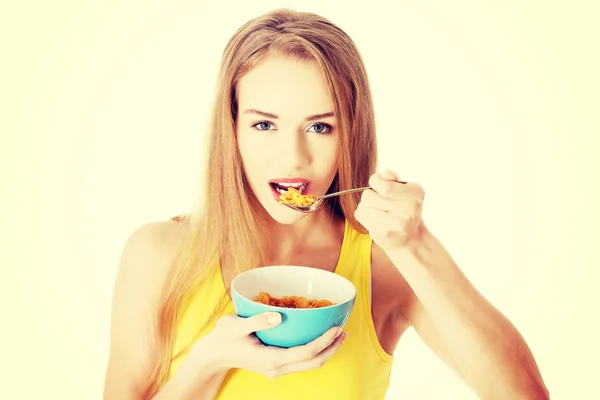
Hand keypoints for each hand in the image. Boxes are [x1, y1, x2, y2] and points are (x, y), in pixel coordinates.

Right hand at [191, 312, 346, 378]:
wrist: (213, 354)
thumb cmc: (224, 337)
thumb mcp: (236, 325)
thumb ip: (257, 321)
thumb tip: (278, 316)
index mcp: (271, 359)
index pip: (306, 353)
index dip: (324, 341)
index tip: (336, 328)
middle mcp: (277, 368)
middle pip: (314, 362)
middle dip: (332, 348)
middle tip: (344, 330)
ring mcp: (277, 369)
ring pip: (310, 364)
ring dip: (326, 350)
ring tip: (338, 334)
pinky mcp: (276, 365)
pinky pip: (302, 361)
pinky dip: (315, 350)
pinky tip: (319, 337)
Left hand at [354, 170, 425, 251]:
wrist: (411, 238)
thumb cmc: (405, 208)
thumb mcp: (406, 190)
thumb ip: (393, 179)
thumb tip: (381, 175)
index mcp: (414, 194)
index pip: (383, 186)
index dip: (375, 182)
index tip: (378, 185)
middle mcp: (408, 210)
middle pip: (368, 195)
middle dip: (369, 195)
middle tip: (378, 200)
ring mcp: (395, 224)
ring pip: (362, 205)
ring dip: (366, 205)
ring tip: (377, 210)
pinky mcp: (383, 234)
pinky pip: (360, 215)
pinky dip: (364, 215)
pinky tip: (375, 219)